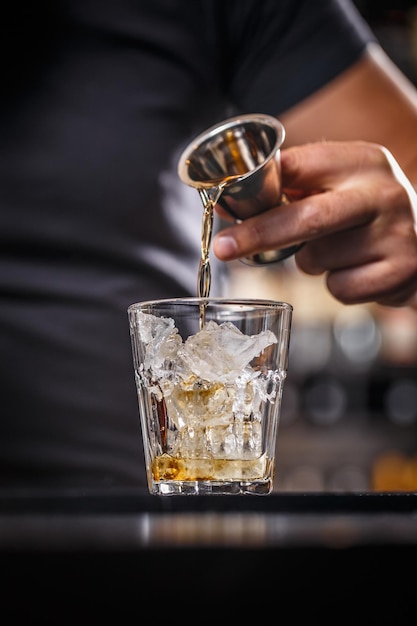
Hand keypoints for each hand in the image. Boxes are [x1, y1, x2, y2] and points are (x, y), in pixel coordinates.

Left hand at [212, 140, 416, 306]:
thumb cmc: (363, 212)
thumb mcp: (336, 185)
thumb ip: (287, 189)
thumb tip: (226, 206)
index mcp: (362, 160)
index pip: (296, 168)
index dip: (256, 190)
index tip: (224, 204)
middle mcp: (384, 192)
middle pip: (306, 217)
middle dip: (258, 234)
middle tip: (224, 248)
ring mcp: (397, 233)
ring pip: (317, 260)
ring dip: (311, 263)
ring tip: (337, 250)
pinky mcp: (402, 272)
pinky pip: (339, 289)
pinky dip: (337, 285)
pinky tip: (357, 269)